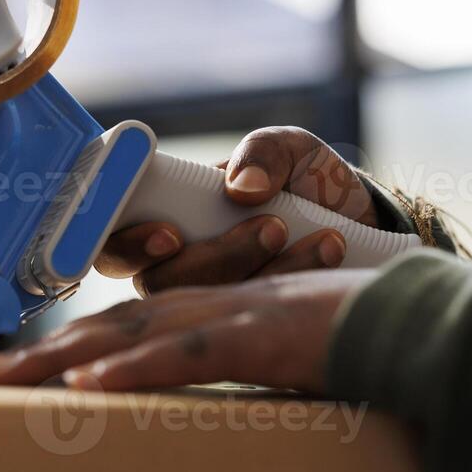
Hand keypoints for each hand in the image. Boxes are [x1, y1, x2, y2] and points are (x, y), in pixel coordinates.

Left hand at [0, 270, 373, 393]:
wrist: (413, 320)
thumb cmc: (345, 346)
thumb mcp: (274, 366)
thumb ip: (231, 384)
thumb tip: (194, 424)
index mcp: (204, 315)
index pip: (116, 328)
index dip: (60, 347)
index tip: (10, 373)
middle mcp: (204, 308)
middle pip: (102, 329)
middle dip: (36, 354)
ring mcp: (227, 317)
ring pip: (127, 337)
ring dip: (60, 360)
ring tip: (2, 384)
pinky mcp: (256, 337)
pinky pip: (184, 356)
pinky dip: (133, 372)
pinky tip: (86, 392)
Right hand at [97, 127, 379, 295]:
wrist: (358, 218)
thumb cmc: (303, 179)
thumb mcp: (287, 149)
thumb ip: (262, 153)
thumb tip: (240, 187)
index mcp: (163, 215)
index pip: (113, 240)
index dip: (128, 246)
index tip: (170, 236)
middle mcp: (176, 264)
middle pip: (161, 284)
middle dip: (218, 257)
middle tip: (273, 226)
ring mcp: (212, 299)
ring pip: (210, 304)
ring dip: (265, 269)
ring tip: (319, 236)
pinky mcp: (251, 322)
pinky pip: (256, 316)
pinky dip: (298, 278)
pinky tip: (331, 249)